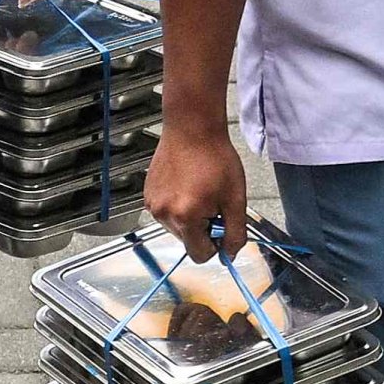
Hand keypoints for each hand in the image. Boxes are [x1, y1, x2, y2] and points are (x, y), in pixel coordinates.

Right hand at [143, 123, 254, 267]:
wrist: (192, 128)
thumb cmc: (215, 157)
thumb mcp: (235, 198)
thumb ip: (235, 232)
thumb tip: (229, 254)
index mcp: (186, 217)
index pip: (200, 255)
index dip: (215, 244)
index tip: (221, 225)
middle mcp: (164, 214)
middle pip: (188, 241)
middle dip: (202, 227)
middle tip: (212, 201)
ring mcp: (153, 205)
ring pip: (177, 228)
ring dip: (190, 217)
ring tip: (198, 190)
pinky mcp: (148, 195)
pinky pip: (166, 213)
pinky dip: (178, 206)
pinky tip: (186, 185)